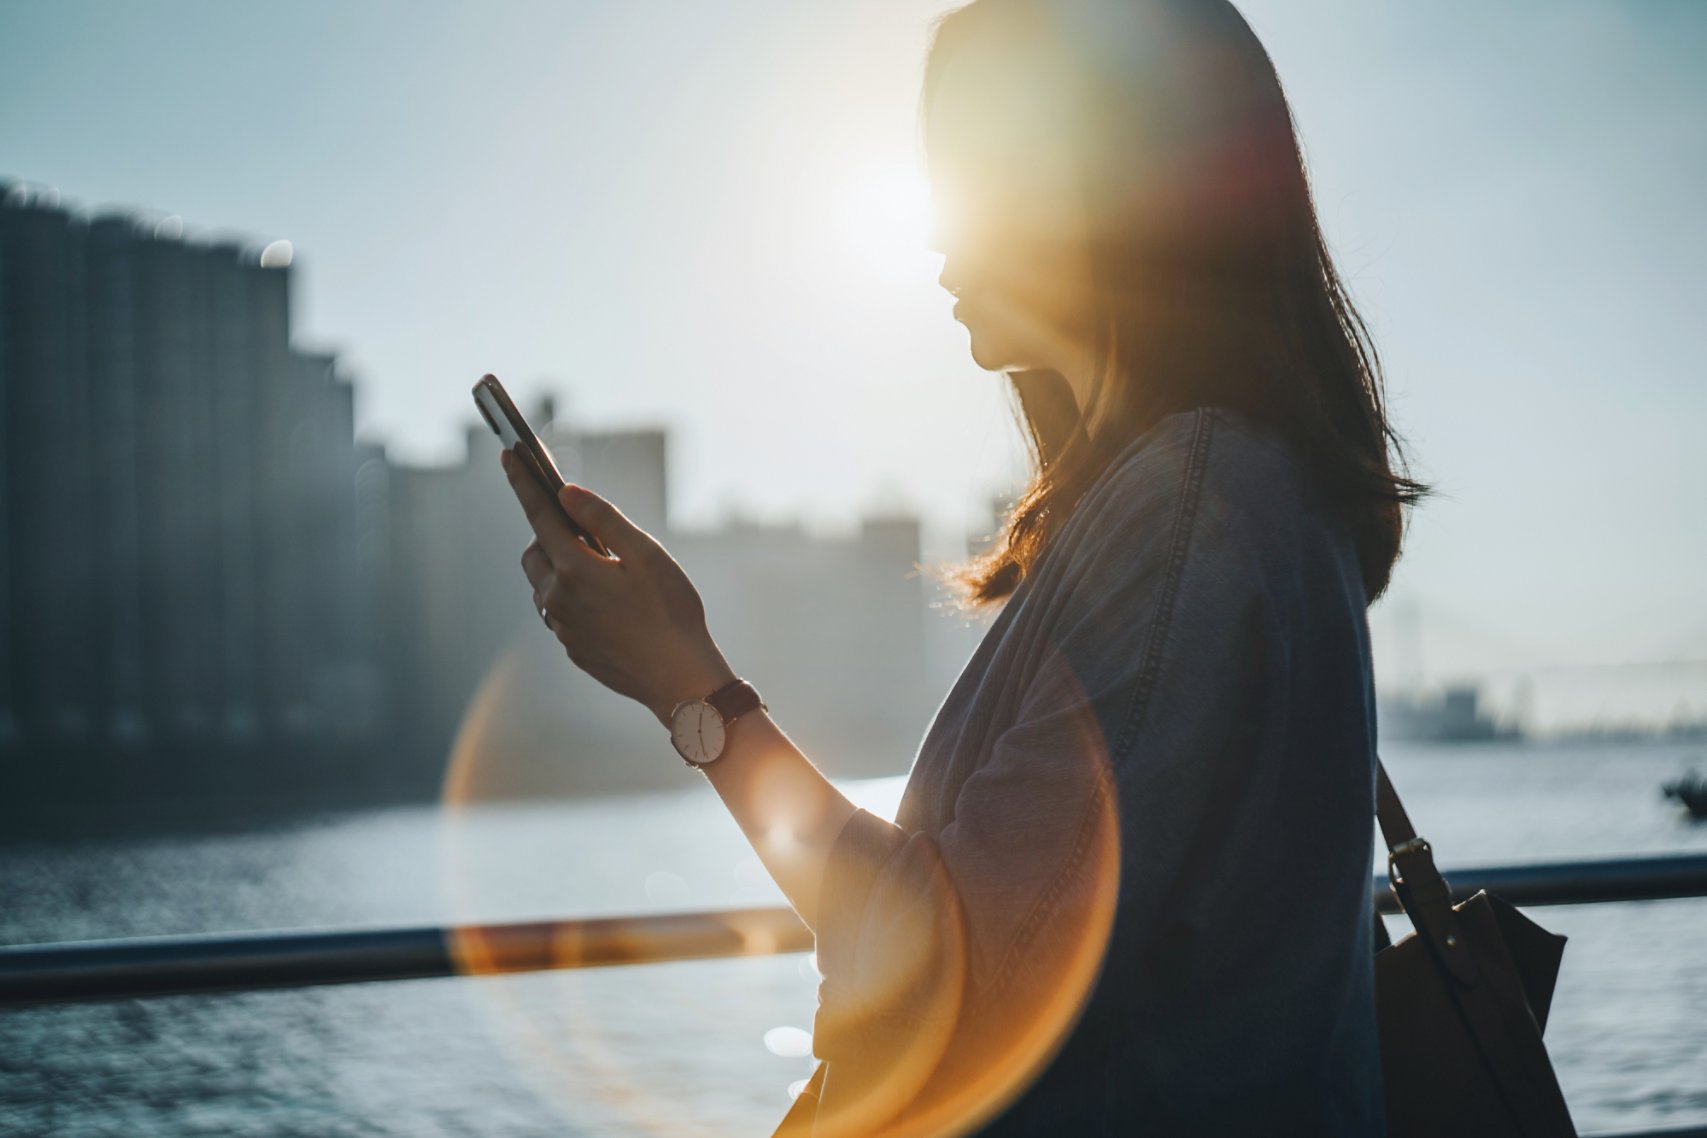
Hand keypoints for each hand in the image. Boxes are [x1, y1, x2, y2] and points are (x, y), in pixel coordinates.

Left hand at [500, 447, 736, 726]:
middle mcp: (558, 599)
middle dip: (548, 532)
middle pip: (534, 552)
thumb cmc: (672, 614)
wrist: (680, 681)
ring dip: (561, 567)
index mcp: (574, 569)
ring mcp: (563, 628)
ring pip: (545, 586)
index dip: (522, 481)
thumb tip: (568, 493)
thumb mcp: (647, 556)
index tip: (507, 454)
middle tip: (584, 529)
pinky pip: (561, 613)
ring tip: (604, 569)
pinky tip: (611, 604)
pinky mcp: (574, 650)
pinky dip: (574, 597)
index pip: (539, 514)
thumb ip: (604, 520)